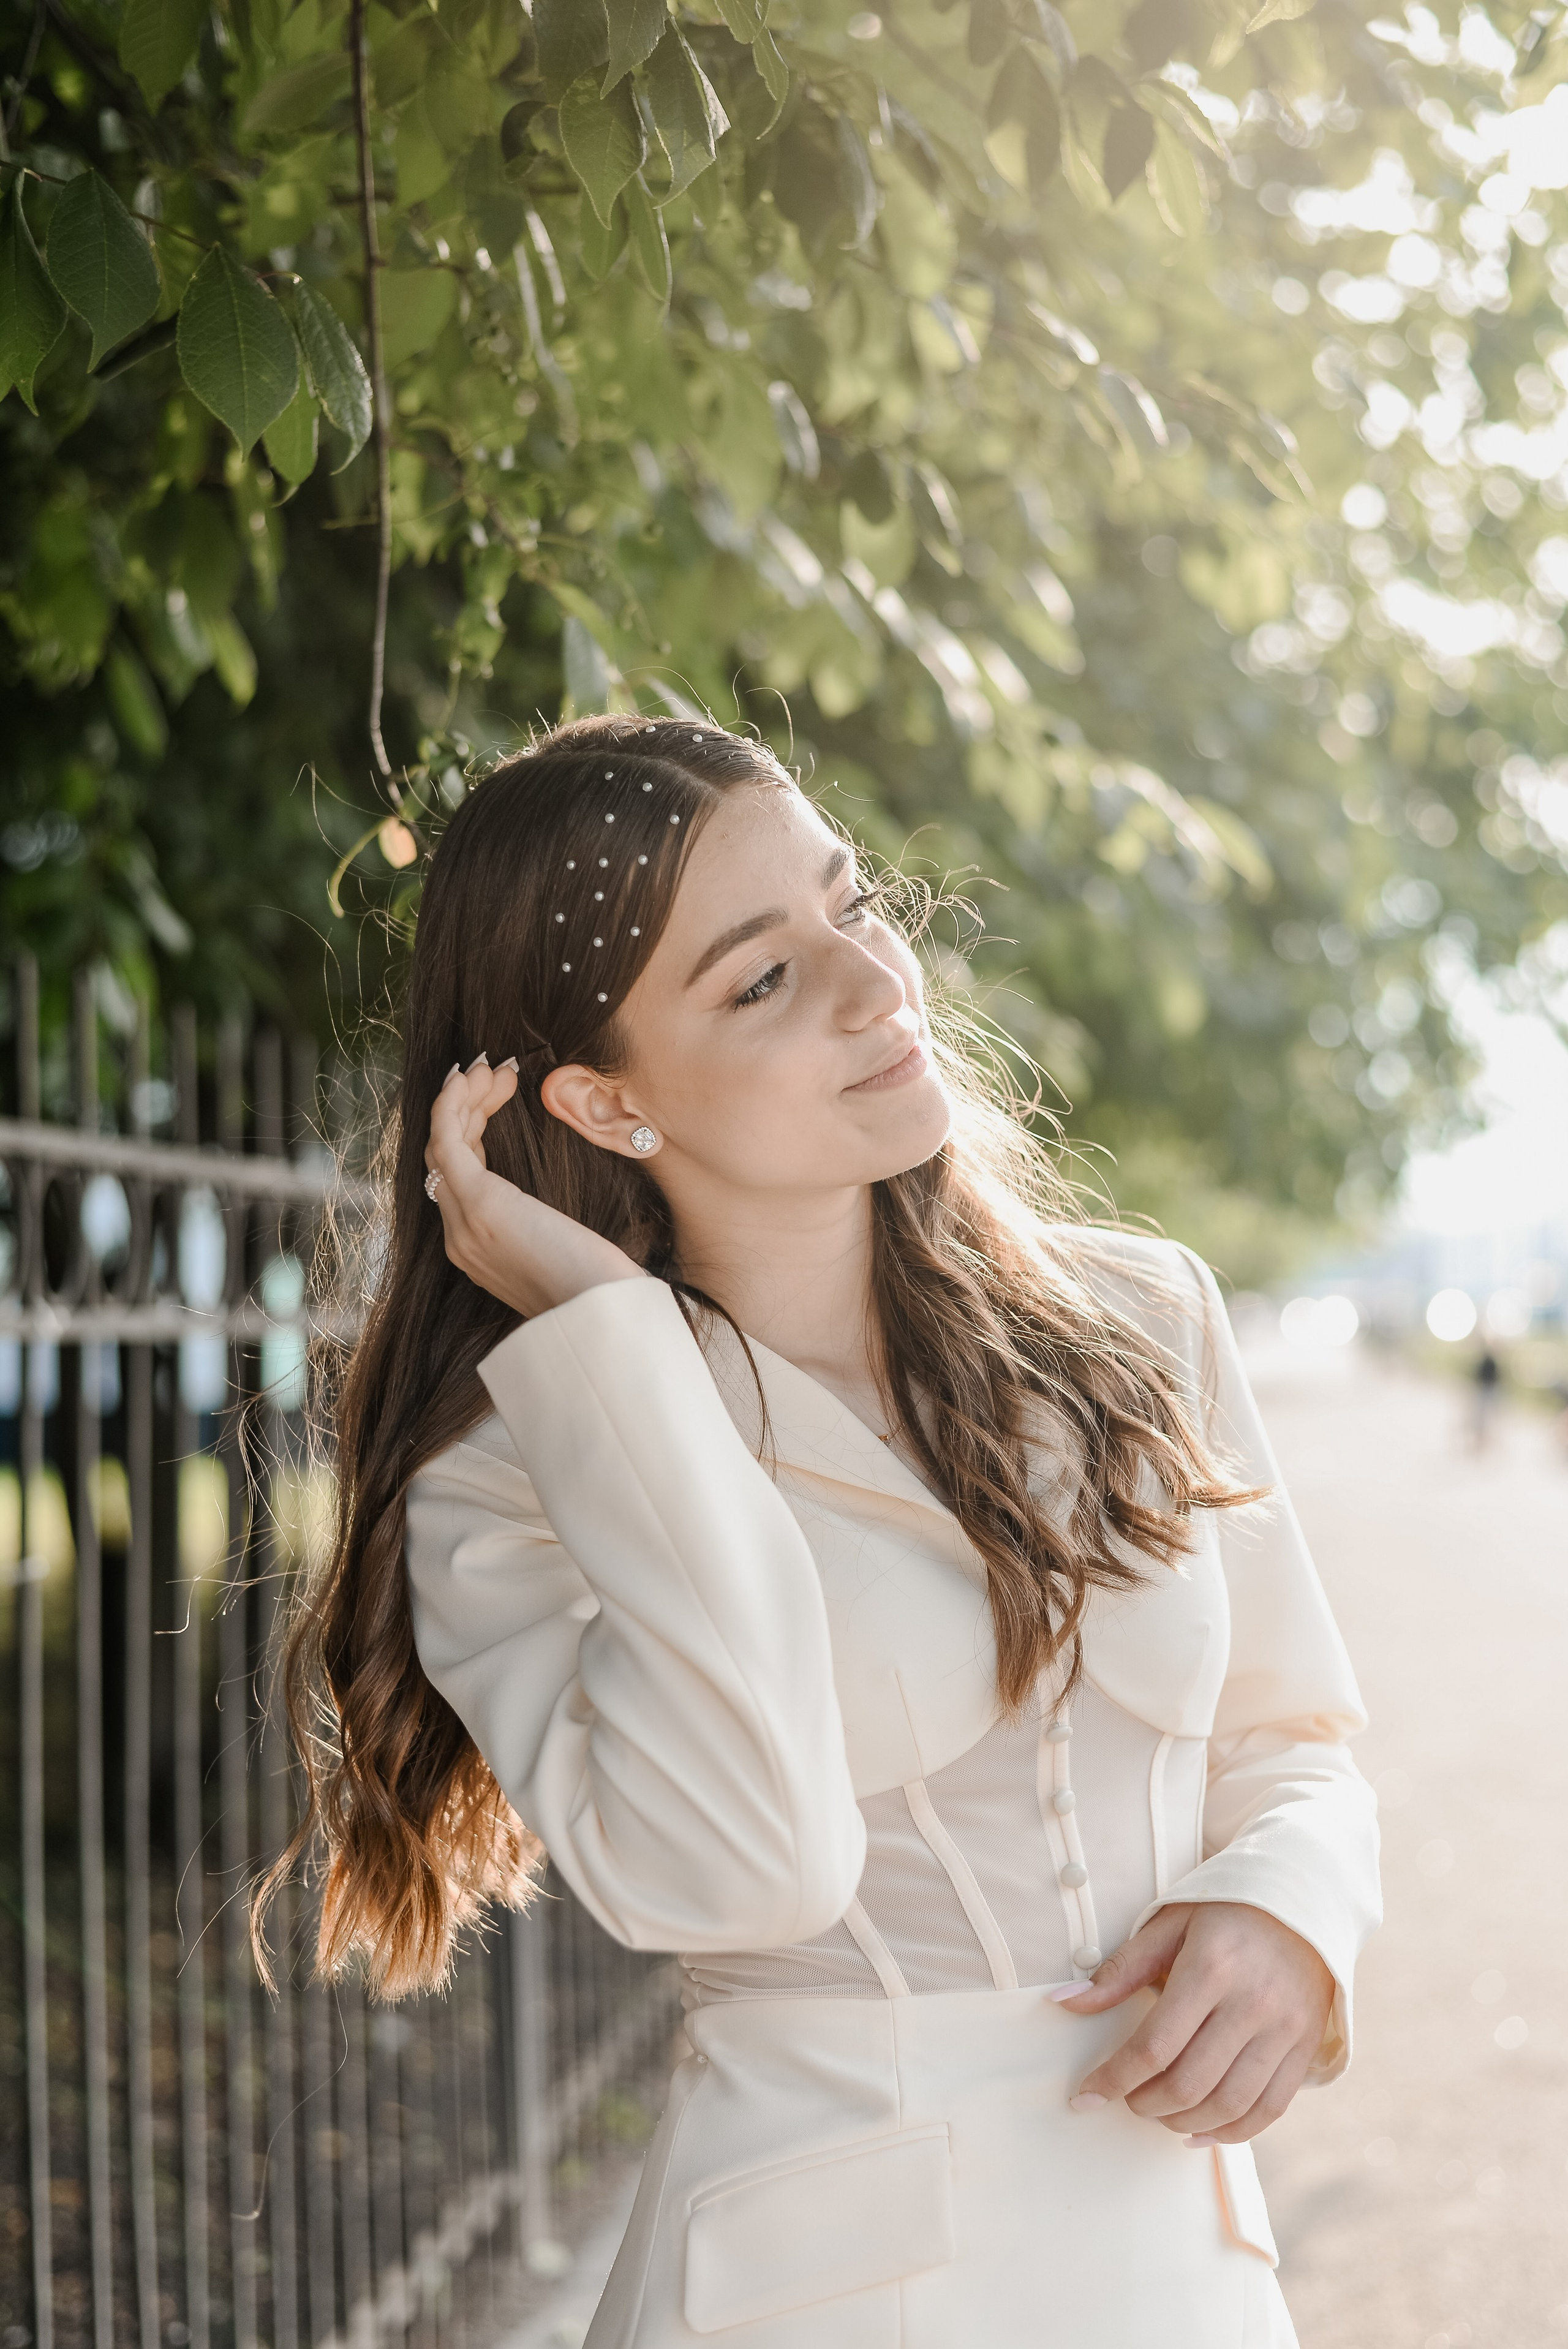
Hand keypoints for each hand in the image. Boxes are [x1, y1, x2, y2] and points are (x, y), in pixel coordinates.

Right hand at [424, 1059, 645, 1317]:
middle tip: (495, 1075)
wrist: (602, 1313)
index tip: (502, 1095)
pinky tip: (471, 1077)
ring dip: (462, 1099)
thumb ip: (549, 1226)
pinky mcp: (479, 1202)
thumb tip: (559, 1204)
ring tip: (490, 1068)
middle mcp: (461, 1238)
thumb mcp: (567, 1251)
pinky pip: (446, 1139)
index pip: (461, 1178)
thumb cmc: (600, 1287)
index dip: (474, 1130)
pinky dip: (452, 1104)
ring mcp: (464, 1222)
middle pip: (445, 1157)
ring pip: (442, 1145)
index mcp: (478, 1250)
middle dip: (466, 1109)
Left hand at [1060, 1901, 1333, 2146]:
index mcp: (1211, 1968)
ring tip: (1159, 2113)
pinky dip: (1231, 2132)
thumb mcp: (1168, 1925)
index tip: (1084, 2096)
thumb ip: (1119, 1971)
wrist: (1303, 1902)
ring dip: (1183, 2123)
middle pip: (1189, 2084)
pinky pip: (1269, 2110)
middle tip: (1127, 2099)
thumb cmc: (1224, 1912)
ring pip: (1229, 2105)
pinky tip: (1201, 2132)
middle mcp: (1252, 2003)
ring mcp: (1285, 2029)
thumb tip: (1064, 2003)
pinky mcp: (1305, 2047)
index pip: (1154, 2046)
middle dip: (1145, 2105)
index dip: (1113, 2079)